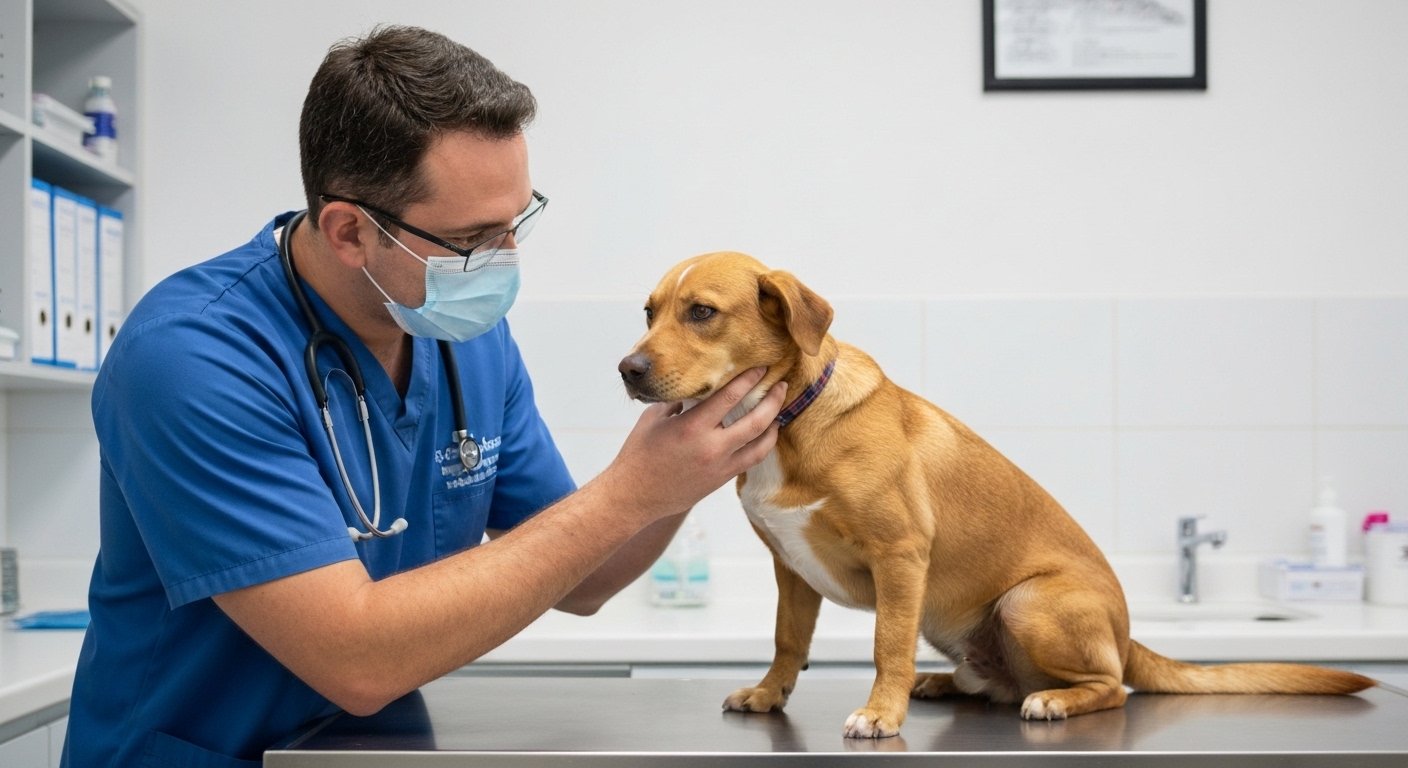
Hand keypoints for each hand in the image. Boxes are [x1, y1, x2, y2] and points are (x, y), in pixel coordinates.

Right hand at [605, 367, 785, 521]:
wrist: (634, 495)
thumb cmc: (639, 453)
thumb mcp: (654, 418)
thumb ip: (679, 400)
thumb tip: (696, 385)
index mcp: (692, 426)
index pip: (730, 396)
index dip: (749, 379)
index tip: (760, 366)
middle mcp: (711, 447)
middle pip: (756, 420)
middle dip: (773, 399)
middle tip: (782, 384)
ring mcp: (719, 466)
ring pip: (761, 443)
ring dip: (774, 423)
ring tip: (779, 408)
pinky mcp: (721, 480)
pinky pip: (752, 459)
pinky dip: (763, 444)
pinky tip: (767, 433)